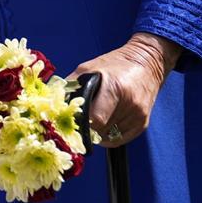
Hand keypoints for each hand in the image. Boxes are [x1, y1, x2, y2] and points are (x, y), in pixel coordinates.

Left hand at [67, 33, 180, 147]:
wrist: (147, 63)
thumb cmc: (114, 64)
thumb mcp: (89, 67)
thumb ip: (71, 84)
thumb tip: (54, 101)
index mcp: (116, 88)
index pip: (95, 119)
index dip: (80, 122)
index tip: (72, 119)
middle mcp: (130, 104)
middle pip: (100, 129)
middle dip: (87, 126)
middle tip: (79, 118)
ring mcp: (138, 116)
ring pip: (108, 136)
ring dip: (97, 131)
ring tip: (94, 116)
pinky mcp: (142, 124)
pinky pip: (118, 139)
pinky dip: (108, 135)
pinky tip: (104, 122)